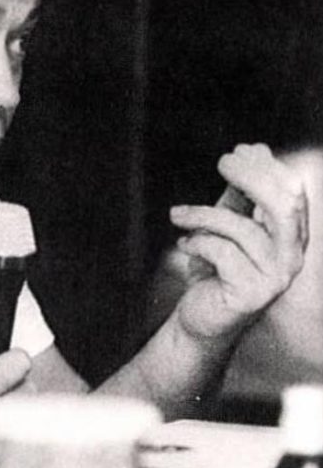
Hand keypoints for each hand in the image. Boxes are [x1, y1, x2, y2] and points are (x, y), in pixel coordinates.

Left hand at [169, 143, 307, 340]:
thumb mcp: (226, 227)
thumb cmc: (215, 270)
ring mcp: (275, 278)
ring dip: (203, 215)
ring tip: (176, 215)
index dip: (265, 167)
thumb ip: (239, 195)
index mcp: (291, 236)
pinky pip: (223, 253)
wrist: (202, 319)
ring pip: (242, 229)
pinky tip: (183, 244)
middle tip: (222, 162)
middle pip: (284, 204)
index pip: (292, 192)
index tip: (235, 152)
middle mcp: (292, 256)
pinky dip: (197, 243)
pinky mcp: (251, 294)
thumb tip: (253, 148)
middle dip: (252, 176)